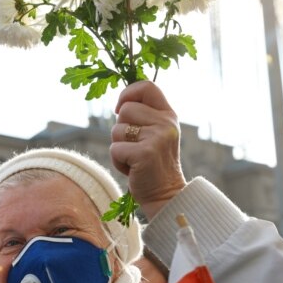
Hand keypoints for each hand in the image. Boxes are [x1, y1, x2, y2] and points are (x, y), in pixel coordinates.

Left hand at [111, 81, 186, 219]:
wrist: (166, 195)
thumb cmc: (153, 165)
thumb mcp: (155, 134)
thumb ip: (144, 117)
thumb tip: (120, 104)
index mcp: (168, 115)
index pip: (147, 86)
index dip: (128, 93)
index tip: (120, 109)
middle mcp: (165, 123)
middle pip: (125, 110)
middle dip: (121, 130)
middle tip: (134, 147)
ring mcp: (157, 137)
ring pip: (116, 130)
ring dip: (118, 148)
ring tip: (134, 160)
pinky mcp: (145, 153)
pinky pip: (115, 149)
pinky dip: (118, 162)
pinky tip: (132, 170)